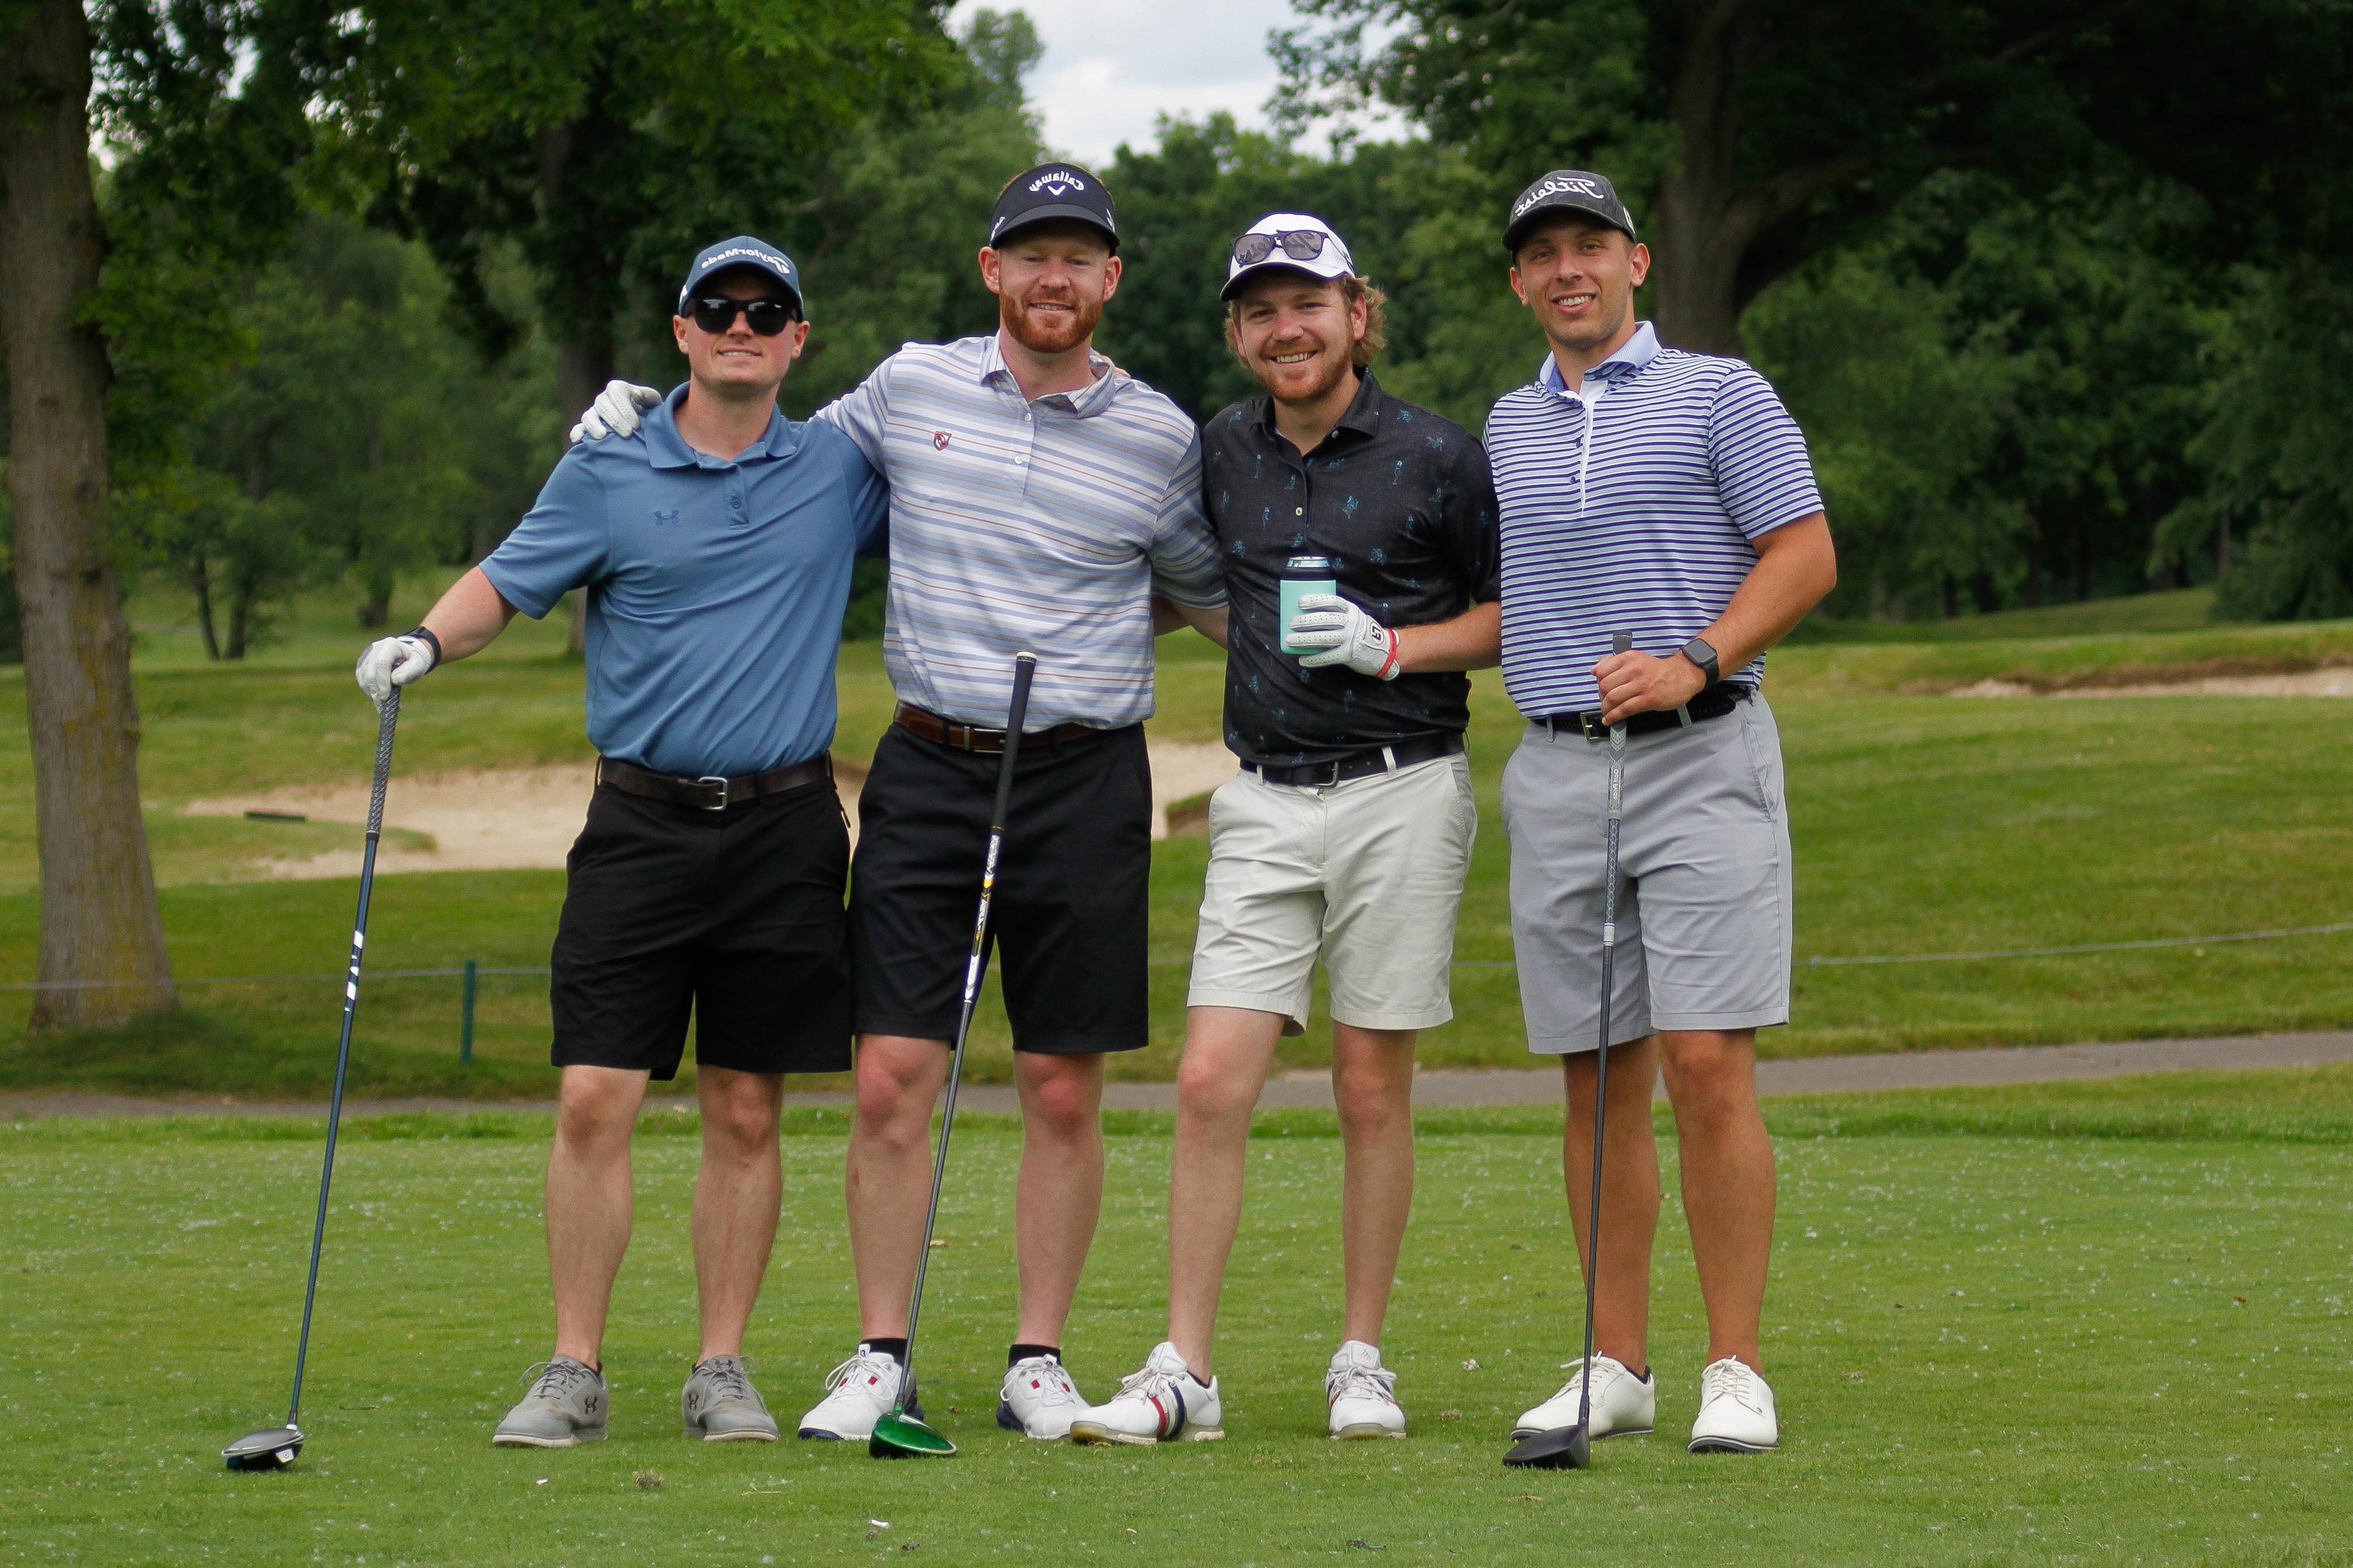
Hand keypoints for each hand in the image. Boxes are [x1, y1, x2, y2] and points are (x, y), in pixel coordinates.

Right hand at [355, 634, 435, 710]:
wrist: (406, 657)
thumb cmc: (413, 662)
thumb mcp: (417, 666)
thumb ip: (409, 671)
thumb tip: (394, 680)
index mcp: (391, 645)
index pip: (382, 663)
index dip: (382, 681)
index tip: (386, 696)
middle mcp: (376, 647)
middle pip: (370, 671)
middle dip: (375, 690)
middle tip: (382, 705)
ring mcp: (367, 655)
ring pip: (362, 676)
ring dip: (370, 692)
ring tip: (381, 704)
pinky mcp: (362, 663)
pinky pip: (360, 678)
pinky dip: (367, 690)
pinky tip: (377, 697)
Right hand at [568, 379, 661, 442]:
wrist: (644, 427)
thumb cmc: (649, 412)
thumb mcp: (653, 402)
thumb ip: (647, 396)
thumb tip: (636, 394)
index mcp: (618, 389)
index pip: (616, 393)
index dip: (625, 408)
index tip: (636, 425)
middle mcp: (603, 399)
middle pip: (602, 405)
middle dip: (614, 420)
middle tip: (627, 434)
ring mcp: (594, 413)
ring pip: (588, 415)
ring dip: (594, 426)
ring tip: (602, 437)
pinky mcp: (587, 427)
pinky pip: (578, 428)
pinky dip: (576, 433)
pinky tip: (577, 441)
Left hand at [1289, 594, 1399, 679]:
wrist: (1384, 651)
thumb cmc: (1362, 632)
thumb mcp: (1354, 616)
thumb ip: (1338, 614)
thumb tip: (1309, 614)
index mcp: (1351, 610)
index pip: (1332, 601)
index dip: (1315, 600)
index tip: (1300, 602)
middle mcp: (1351, 623)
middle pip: (1324, 620)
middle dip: (1305, 621)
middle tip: (1290, 623)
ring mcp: (1350, 639)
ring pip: (1323, 638)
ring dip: (1303, 639)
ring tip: (1288, 640)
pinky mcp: (1349, 655)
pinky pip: (1327, 657)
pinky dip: (1313, 659)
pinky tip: (1302, 660)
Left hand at [1593, 648, 1707, 723]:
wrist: (1683, 675)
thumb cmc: (1657, 669)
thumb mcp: (1636, 659)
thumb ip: (1614, 662)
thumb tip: (1594, 670)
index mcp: (1628, 657)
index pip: (1602, 671)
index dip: (1598, 682)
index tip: (1601, 688)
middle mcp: (1633, 669)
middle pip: (1605, 686)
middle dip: (1601, 697)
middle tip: (1605, 701)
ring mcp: (1641, 684)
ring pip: (1612, 698)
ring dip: (1605, 708)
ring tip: (1607, 712)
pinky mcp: (1648, 699)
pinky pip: (1624, 709)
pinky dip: (1613, 716)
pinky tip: (1609, 720)